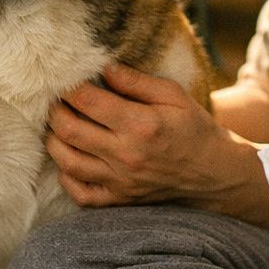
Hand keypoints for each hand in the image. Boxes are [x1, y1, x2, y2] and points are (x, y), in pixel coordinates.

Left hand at [46, 63, 241, 207]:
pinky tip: (69, 159)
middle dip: (56, 111)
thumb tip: (104, 68)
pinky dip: (66, 177)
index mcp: (141, 125)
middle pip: (70, 131)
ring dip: (54, 141)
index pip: (89, 102)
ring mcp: (121, 182)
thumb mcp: (174, 95)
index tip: (67, 79)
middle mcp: (126, 155)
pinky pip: (80, 193)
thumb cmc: (194, 129)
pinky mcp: (119, 200)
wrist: (214, 173)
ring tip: (57, 125)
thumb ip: (137, 81)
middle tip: (56, 100)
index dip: (70, 87)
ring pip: (68, 162)